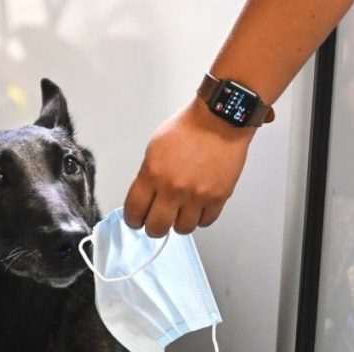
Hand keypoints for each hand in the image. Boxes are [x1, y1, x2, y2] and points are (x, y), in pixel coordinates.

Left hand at [124, 100, 254, 236]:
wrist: (219, 120)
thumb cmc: (188, 129)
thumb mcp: (154, 149)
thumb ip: (148, 176)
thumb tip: (146, 198)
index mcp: (152, 174)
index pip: (134, 211)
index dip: (133, 220)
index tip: (137, 220)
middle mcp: (173, 188)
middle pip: (156, 228)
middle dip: (154, 228)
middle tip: (157, 221)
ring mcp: (196, 195)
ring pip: (182, 229)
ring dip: (179, 223)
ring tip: (181, 213)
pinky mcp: (218, 197)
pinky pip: (205, 222)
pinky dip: (200, 218)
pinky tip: (198, 208)